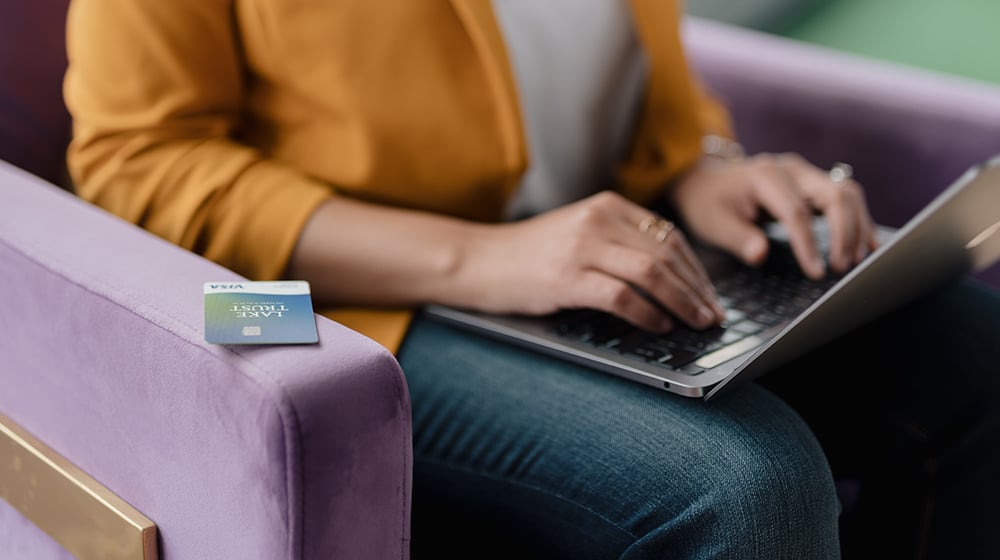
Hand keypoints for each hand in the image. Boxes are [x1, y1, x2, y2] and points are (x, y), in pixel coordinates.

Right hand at [463, 191, 725, 332]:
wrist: (478, 260)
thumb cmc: (529, 256)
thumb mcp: (578, 234)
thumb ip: (618, 244)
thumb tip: (670, 280)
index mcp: (607, 206)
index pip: (668, 236)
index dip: (696, 269)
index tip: (709, 294)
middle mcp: (599, 219)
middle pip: (667, 255)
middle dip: (697, 289)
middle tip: (713, 315)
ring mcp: (582, 246)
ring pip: (652, 273)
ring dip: (682, 302)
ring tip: (697, 323)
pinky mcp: (567, 276)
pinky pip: (622, 296)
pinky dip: (647, 314)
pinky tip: (659, 326)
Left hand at [668, 152, 879, 278]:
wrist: (705, 181)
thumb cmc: (708, 203)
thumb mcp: (712, 223)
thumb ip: (737, 239)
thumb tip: (760, 254)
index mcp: (765, 176)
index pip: (796, 212)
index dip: (809, 245)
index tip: (816, 273)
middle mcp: (791, 168)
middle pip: (834, 195)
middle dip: (844, 233)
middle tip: (841, 268)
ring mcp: (805, 173)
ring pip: (847, 193)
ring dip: (857, 227)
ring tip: (855, 261)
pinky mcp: (813, 183)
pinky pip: (844, 198)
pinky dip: (859, 220)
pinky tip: (868, 245)